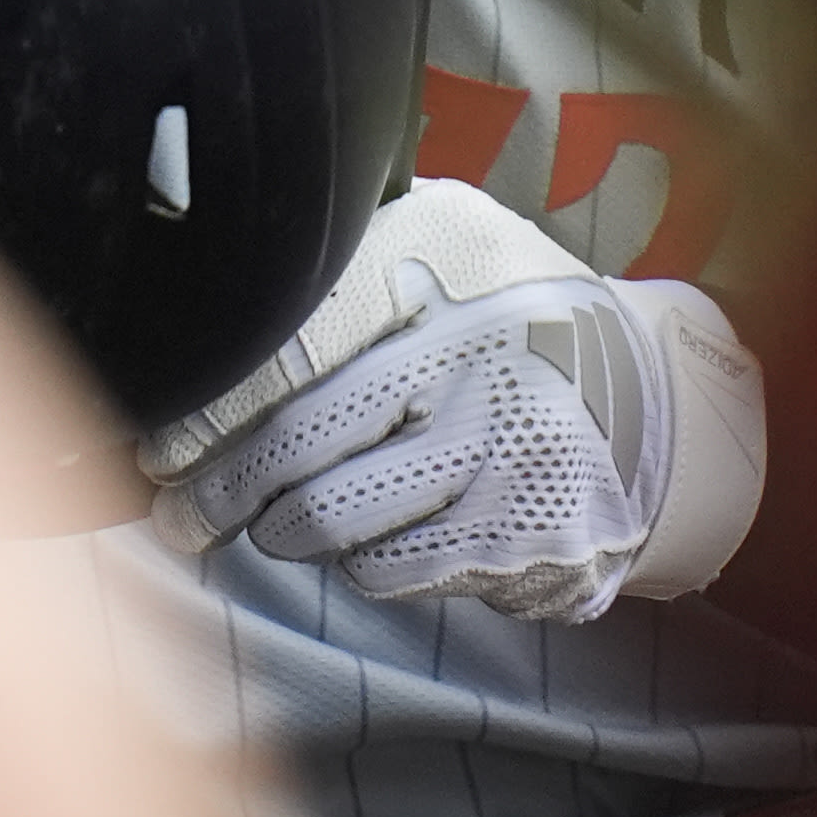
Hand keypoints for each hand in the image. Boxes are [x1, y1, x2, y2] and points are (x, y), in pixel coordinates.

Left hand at [137, 182, 761, 620]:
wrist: (656, 405)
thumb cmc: (523, 313)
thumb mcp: (454, 239)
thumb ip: (360, 246)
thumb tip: (238, 257)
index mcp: (450, 308)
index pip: (298, 387)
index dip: (213, 433)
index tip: (160, 453)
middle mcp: (484, 400)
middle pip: (308, 476)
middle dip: (225, 501)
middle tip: (184, 512)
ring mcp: (512, 490)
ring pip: (347, 539)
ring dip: (295, 533)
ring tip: (282, 515)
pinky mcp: (531, 561)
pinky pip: (403, 576)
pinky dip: (370, 562)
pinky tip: (373, 532)